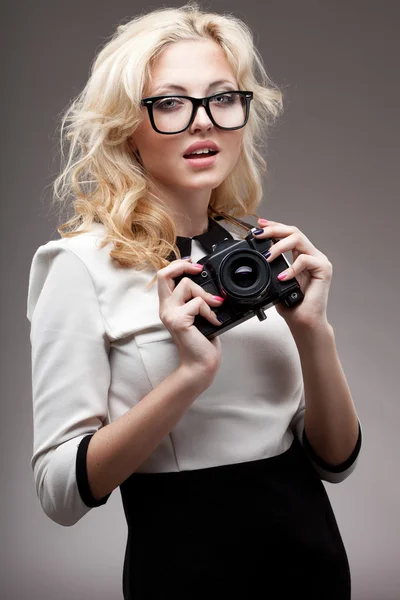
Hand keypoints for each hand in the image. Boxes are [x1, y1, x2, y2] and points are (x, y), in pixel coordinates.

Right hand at [157, 258, 223, 376]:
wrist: (201, 364)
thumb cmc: (201, 341)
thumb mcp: (198, 314)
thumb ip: (196, 298)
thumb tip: (207, 281)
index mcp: (169, 305)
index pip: (163, 276)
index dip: (177, 265)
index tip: (192, 264)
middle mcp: (165, 308)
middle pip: (164, 274)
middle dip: (183, 266)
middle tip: (199, 270)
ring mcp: (170, 314)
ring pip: (186, 285)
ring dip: (205, 294)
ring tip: (214, 307)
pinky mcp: (179, 320)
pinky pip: (198, 302)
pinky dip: (210, 310)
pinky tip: (214, 321)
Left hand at [255, 218, 332, 329]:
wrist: (304, 322)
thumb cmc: (292, 305)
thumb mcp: (275, 282)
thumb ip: (271, 268)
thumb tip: (256, 256)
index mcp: (300, 256)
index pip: (288, 234)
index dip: (274, 226)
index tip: (259, 225)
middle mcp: (311, 255)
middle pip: (293, 231)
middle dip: (273, 230)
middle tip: (258, 234)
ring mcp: (319, 261)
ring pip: (298, 239)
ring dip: (278, 246)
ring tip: (267, 257)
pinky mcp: (324, 269)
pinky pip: (305, 259)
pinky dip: (291, 267)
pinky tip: (282, 277)